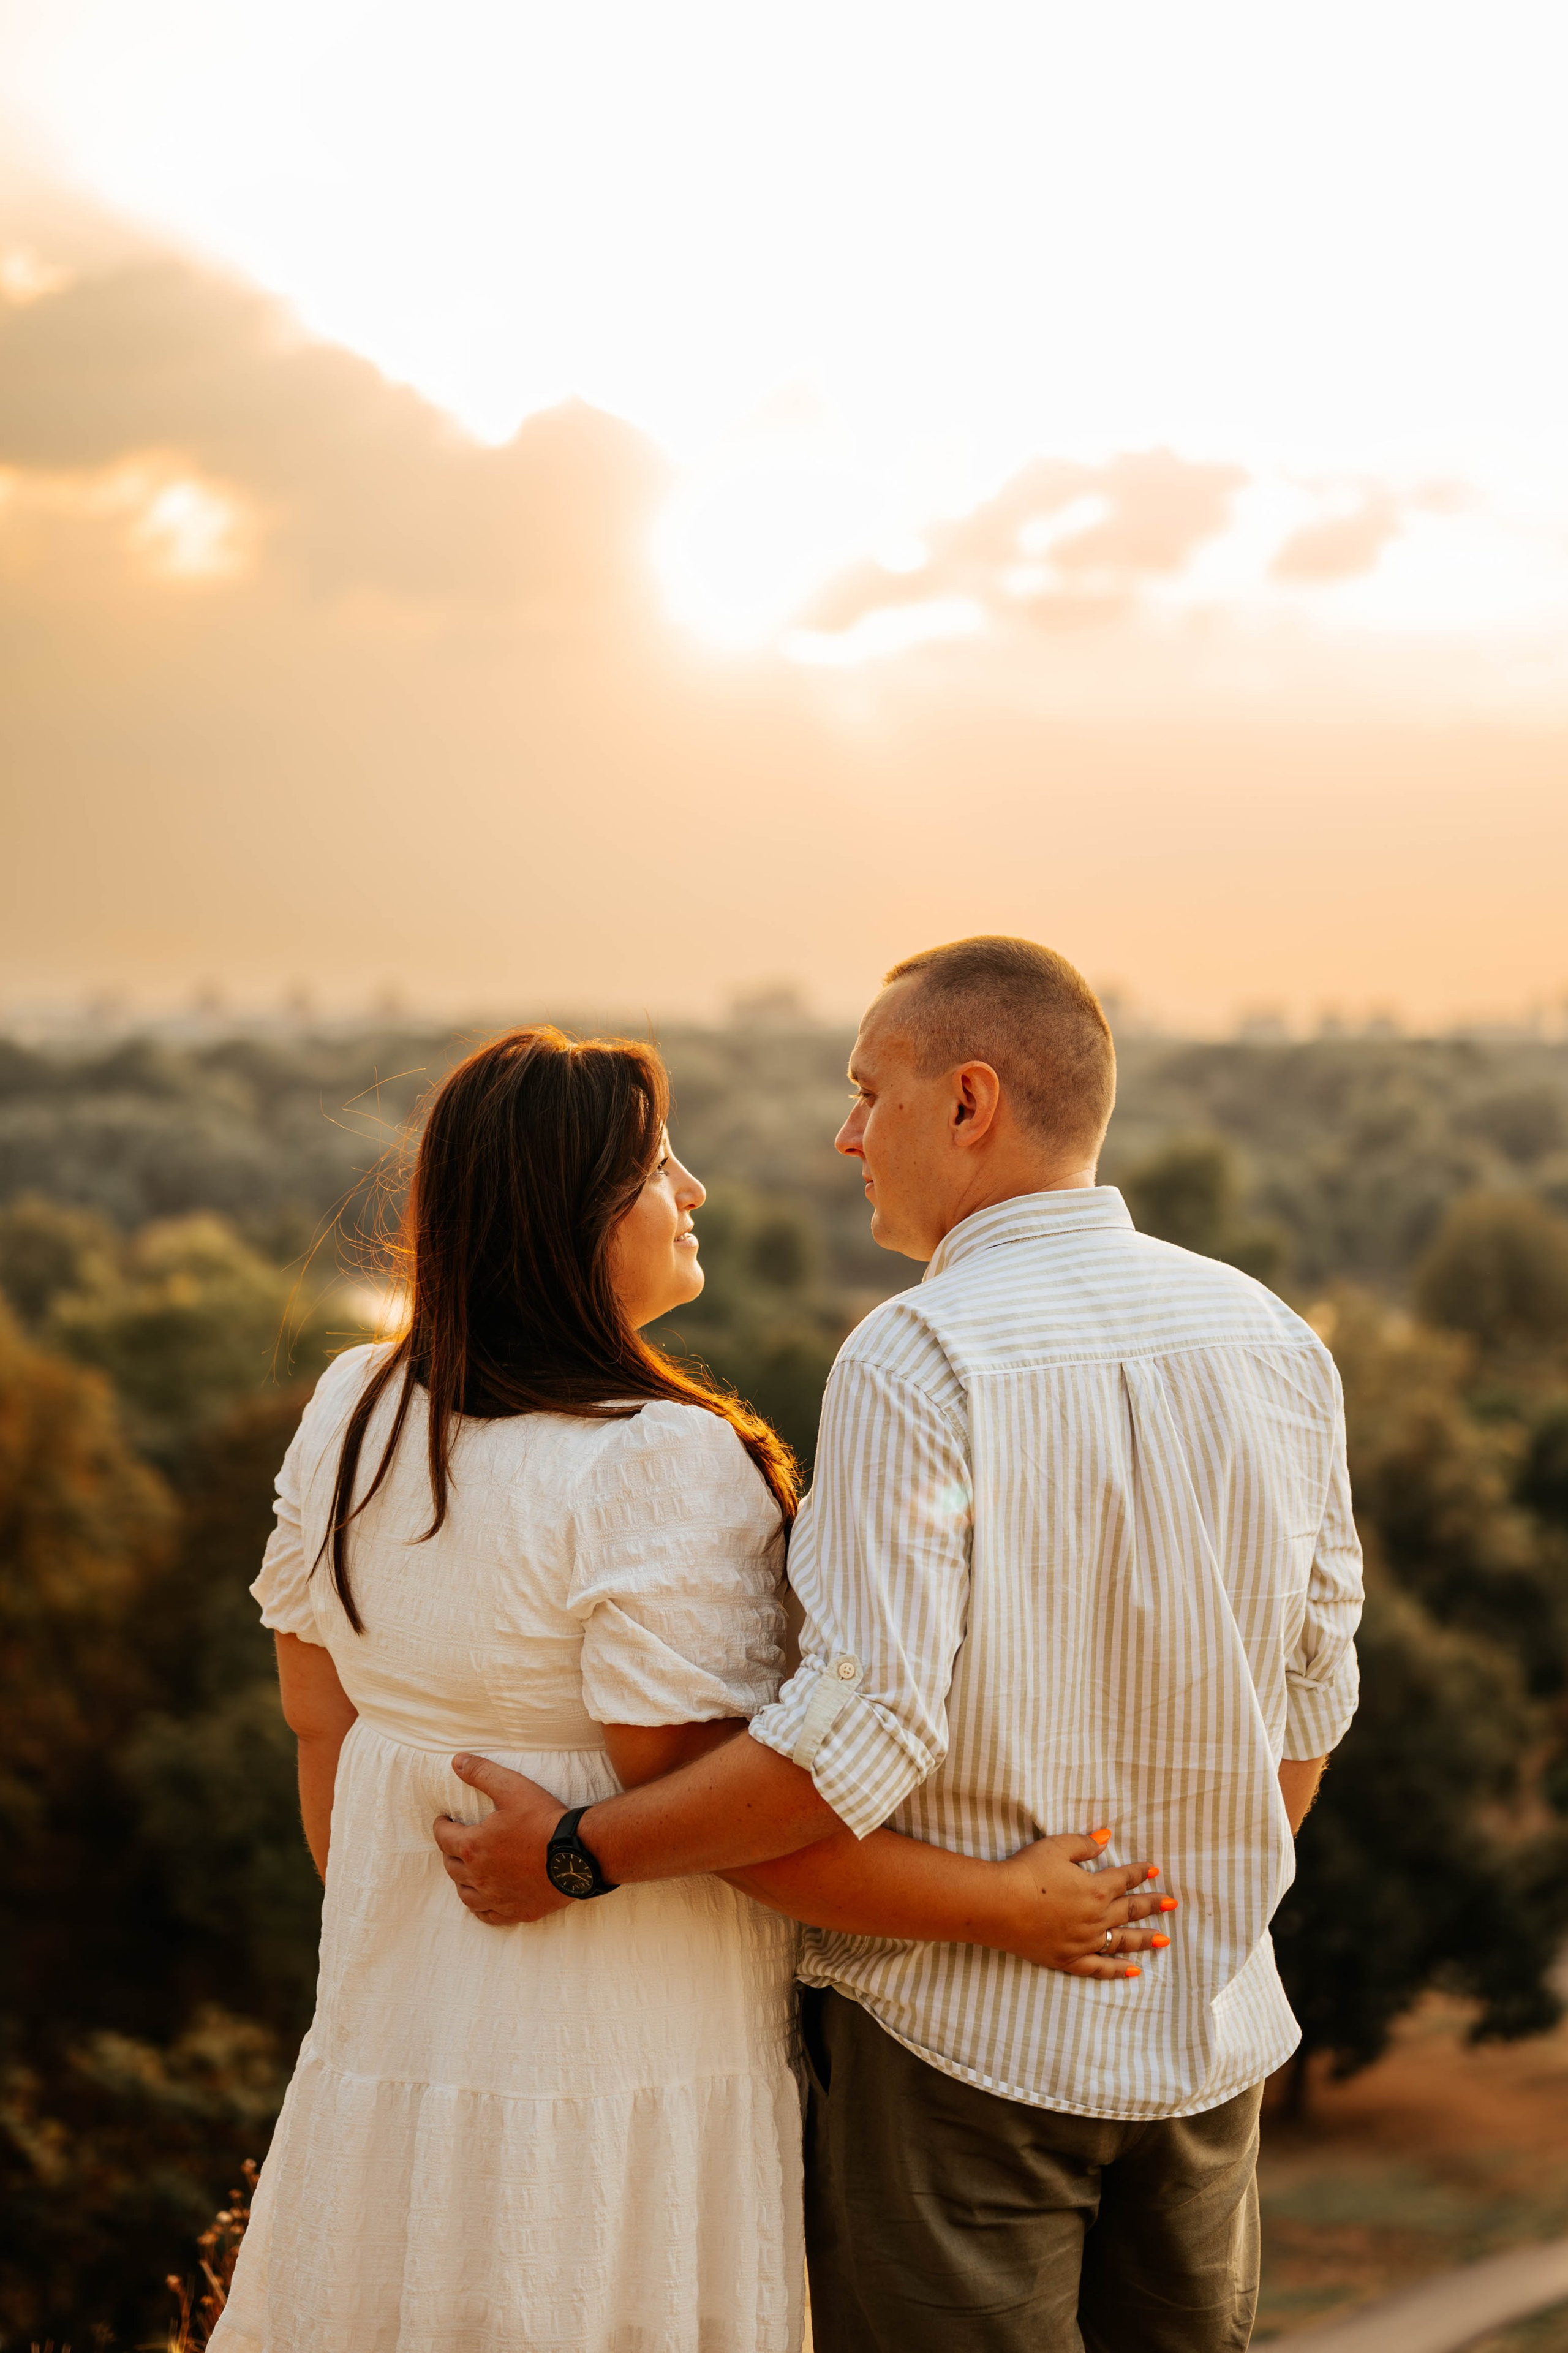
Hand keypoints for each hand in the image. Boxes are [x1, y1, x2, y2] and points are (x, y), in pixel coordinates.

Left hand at [433, 1754, 574, 1925]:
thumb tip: (456, 1761)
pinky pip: (486, 1915)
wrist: (578, 1853)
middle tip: (458, 1840)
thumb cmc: (544, 1819)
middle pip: (451, 1866)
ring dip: (461, 1880)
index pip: (443, 1837)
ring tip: (467, 1869)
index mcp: (473, 1846)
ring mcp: (496, 1898)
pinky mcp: (515, 1911)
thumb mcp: (513, 1787)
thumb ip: (482, 1773)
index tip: (445, 1819)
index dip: (441, 1825)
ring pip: (465, 1894)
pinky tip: (484, 1898)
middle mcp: (478, 1877)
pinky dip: (480, 1906)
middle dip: (451, 1850)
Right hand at [991, 1830, 1176, 1977]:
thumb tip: (1107, 1837)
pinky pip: (1099, 1968)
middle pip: (1129, 1910)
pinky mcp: (1068, 1959)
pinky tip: (1133, 1971)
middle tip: (1172, 1904)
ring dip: (1144, 1939)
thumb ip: (1085, 1844)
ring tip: (1164, 1940)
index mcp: (1096, 1888)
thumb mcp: (1057, 1847)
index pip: (1124, 1878)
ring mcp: (1084, 1942)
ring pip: (1121, 1941)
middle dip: (1152, 1905)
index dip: (1140, 1872)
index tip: (1155, 1870)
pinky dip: (1117, 1970)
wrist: (999, 1905)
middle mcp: (1096, 1918)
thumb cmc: (1027, 1872)